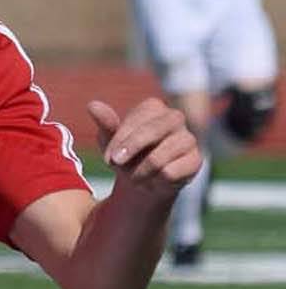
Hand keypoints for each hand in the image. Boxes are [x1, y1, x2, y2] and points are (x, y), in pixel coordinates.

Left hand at [86, 97, 200, 196]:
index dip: (120, 139)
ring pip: (159, 157)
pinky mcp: (195, 161)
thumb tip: (92, 105)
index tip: (108, 158)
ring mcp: (188, 139)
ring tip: (135, 178)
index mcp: (154, 108)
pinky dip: (156, 181)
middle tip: (116, 164)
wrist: (143, 183)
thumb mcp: (111, 143)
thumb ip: (105, 124)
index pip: (138, 118)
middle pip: (154, 130)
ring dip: (139, 172)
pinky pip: (170, 172)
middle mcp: (175, 118)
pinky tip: (154, 180)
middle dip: (131, 149)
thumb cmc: (127, 157)